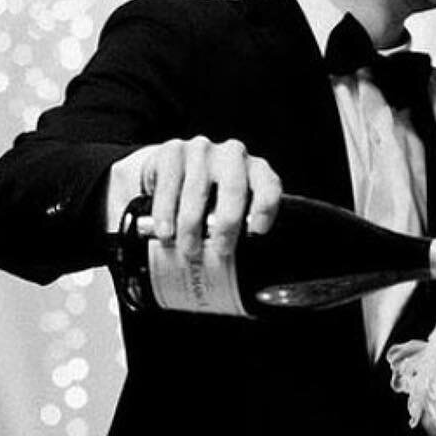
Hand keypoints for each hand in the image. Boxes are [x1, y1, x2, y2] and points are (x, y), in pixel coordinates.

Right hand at [107, 136, 282, 256]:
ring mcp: (202, 150)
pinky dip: (166, 212)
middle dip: (227, 223)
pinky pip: (169, 183)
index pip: (269, 184)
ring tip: (189, 249)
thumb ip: (241, 234)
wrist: (170, 173)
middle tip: (221, 251)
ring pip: (197, 188)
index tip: (257, 232)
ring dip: (192, 224)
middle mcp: (232, 156)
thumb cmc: (209, 200)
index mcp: (256, 171)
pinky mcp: (172, 152)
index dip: (266, 207)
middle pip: (234, 187)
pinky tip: (166, 231)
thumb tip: (250, 285)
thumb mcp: (230, 212)